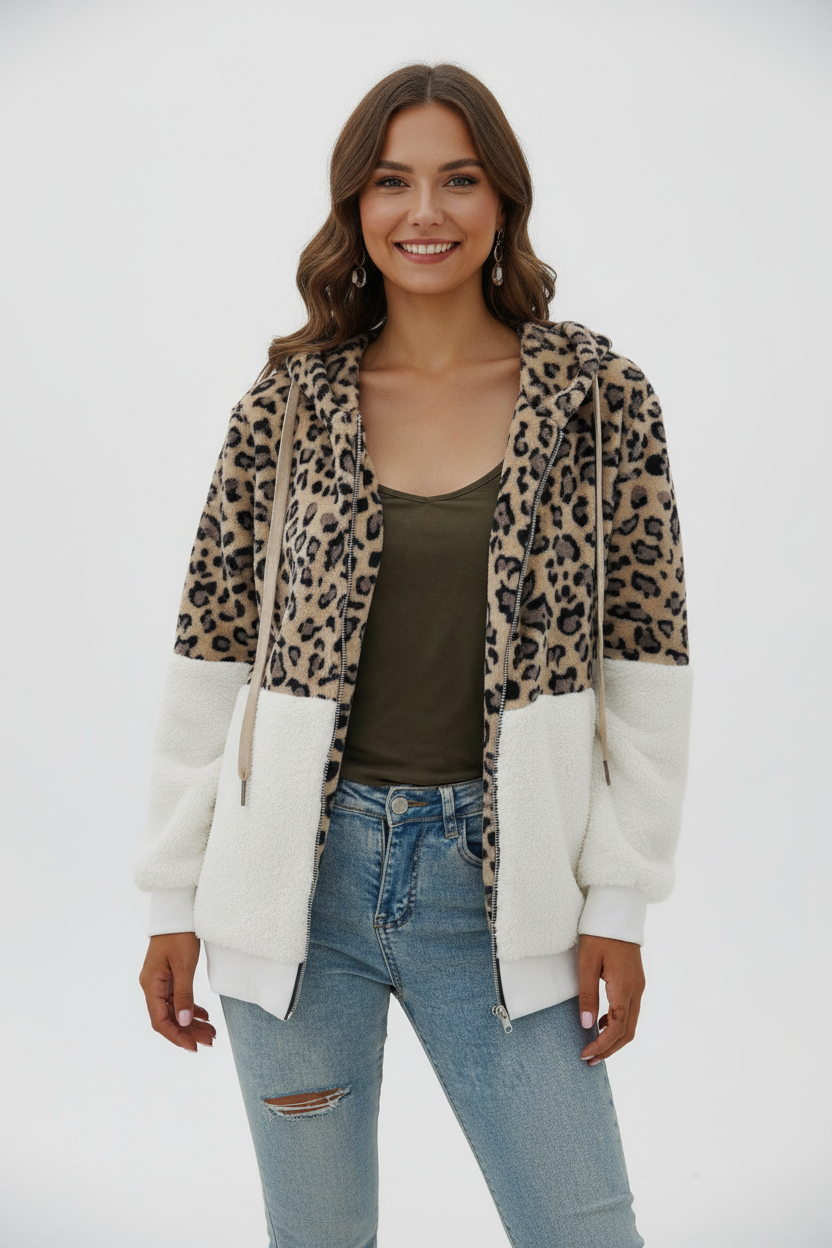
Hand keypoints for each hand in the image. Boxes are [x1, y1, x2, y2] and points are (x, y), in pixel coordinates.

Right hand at [139, 932, 216, 1052]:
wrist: (176, 913)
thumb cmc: (178, 936)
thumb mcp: (184, 966)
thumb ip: (184, 995)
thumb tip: (184, 1022)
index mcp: (151, 985)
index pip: (160, 1021)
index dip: (177, 1036)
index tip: (194, 1047)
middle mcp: (152, 986)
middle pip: (168, 1018)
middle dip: (188, 1032)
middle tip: (210, 1041)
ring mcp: (159, 982)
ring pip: (174, 1010)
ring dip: (191, 1022)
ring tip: (211, 1032)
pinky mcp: (168, 977)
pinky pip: (177, 999)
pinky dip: (190, 1009)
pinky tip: (204, 1016)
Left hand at [577, 934, 644, 1065]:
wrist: (617, 911)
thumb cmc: (599, 934)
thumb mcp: (587, 963)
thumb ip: (588, 995)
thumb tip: (587, 1025)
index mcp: (625, 987)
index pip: (617, 1028)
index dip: (602, 1046)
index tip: (585, 1054)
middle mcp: (636, 990)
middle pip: (628, 1032)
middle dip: (609, 1049)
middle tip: (589, 1060)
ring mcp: (638, 985)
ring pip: (631, 1023)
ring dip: (614, 1038)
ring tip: (594, 1046)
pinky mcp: (635, 981)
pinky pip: (630, 1010)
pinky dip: (617, 1023)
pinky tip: (601, 1023)